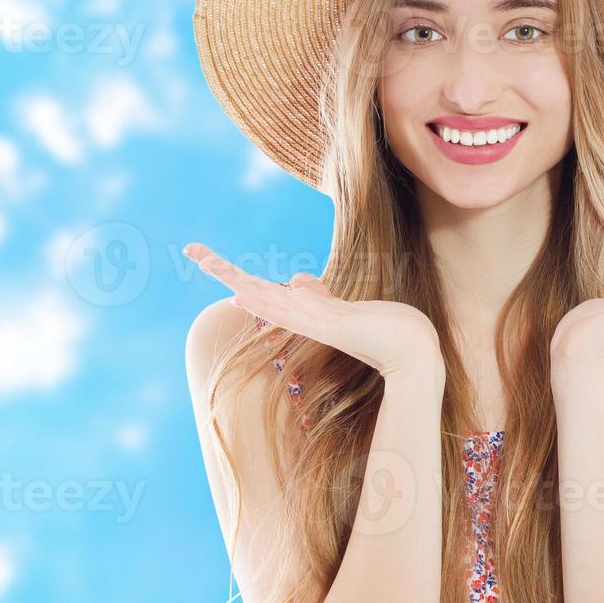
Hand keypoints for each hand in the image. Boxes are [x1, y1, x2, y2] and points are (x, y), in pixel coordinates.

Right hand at [183, 242, 442, 378]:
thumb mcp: (344, 306)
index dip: (236, 276)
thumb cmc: (383, 329)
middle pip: (255, 290)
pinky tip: (244, 291)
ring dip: (236, 278)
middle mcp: (303, 318)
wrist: (412, 351)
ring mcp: (314, 322)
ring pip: (267, 297)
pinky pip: (292, 308)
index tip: (208, 263)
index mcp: (305, 313)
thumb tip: (298, 278)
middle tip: (191, 251)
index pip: (263, 292)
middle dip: (224, 271)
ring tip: (206, 260)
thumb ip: (319, 295)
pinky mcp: (331, 323)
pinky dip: (266, 299)